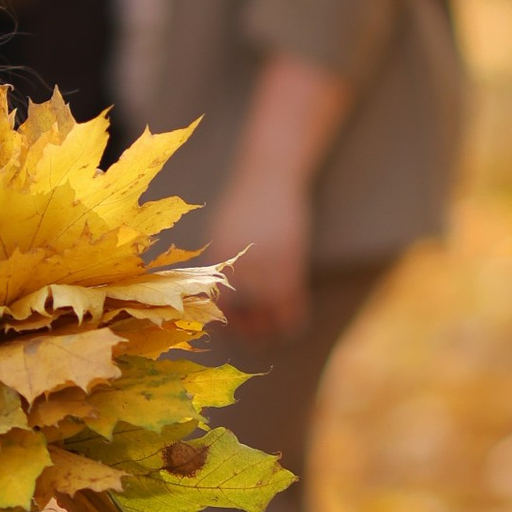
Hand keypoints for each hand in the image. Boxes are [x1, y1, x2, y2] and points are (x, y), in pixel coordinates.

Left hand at [216, 171, 310, 342]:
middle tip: (252, 339)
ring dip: (270, 327)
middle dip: (248, 330)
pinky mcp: (294, 255)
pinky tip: (292, 324)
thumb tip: (217, 294)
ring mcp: (270, 258)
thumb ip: (220, 260)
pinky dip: (293, 316)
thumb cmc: (244, 202)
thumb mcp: (222, 229)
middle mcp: (243, 258)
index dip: (224, 322)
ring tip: (271, 335)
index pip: (219, 299)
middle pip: (244, 309)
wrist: (271, 172)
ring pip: (270, 308)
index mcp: (219, 253)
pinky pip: (294, 297)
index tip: (228, 331)